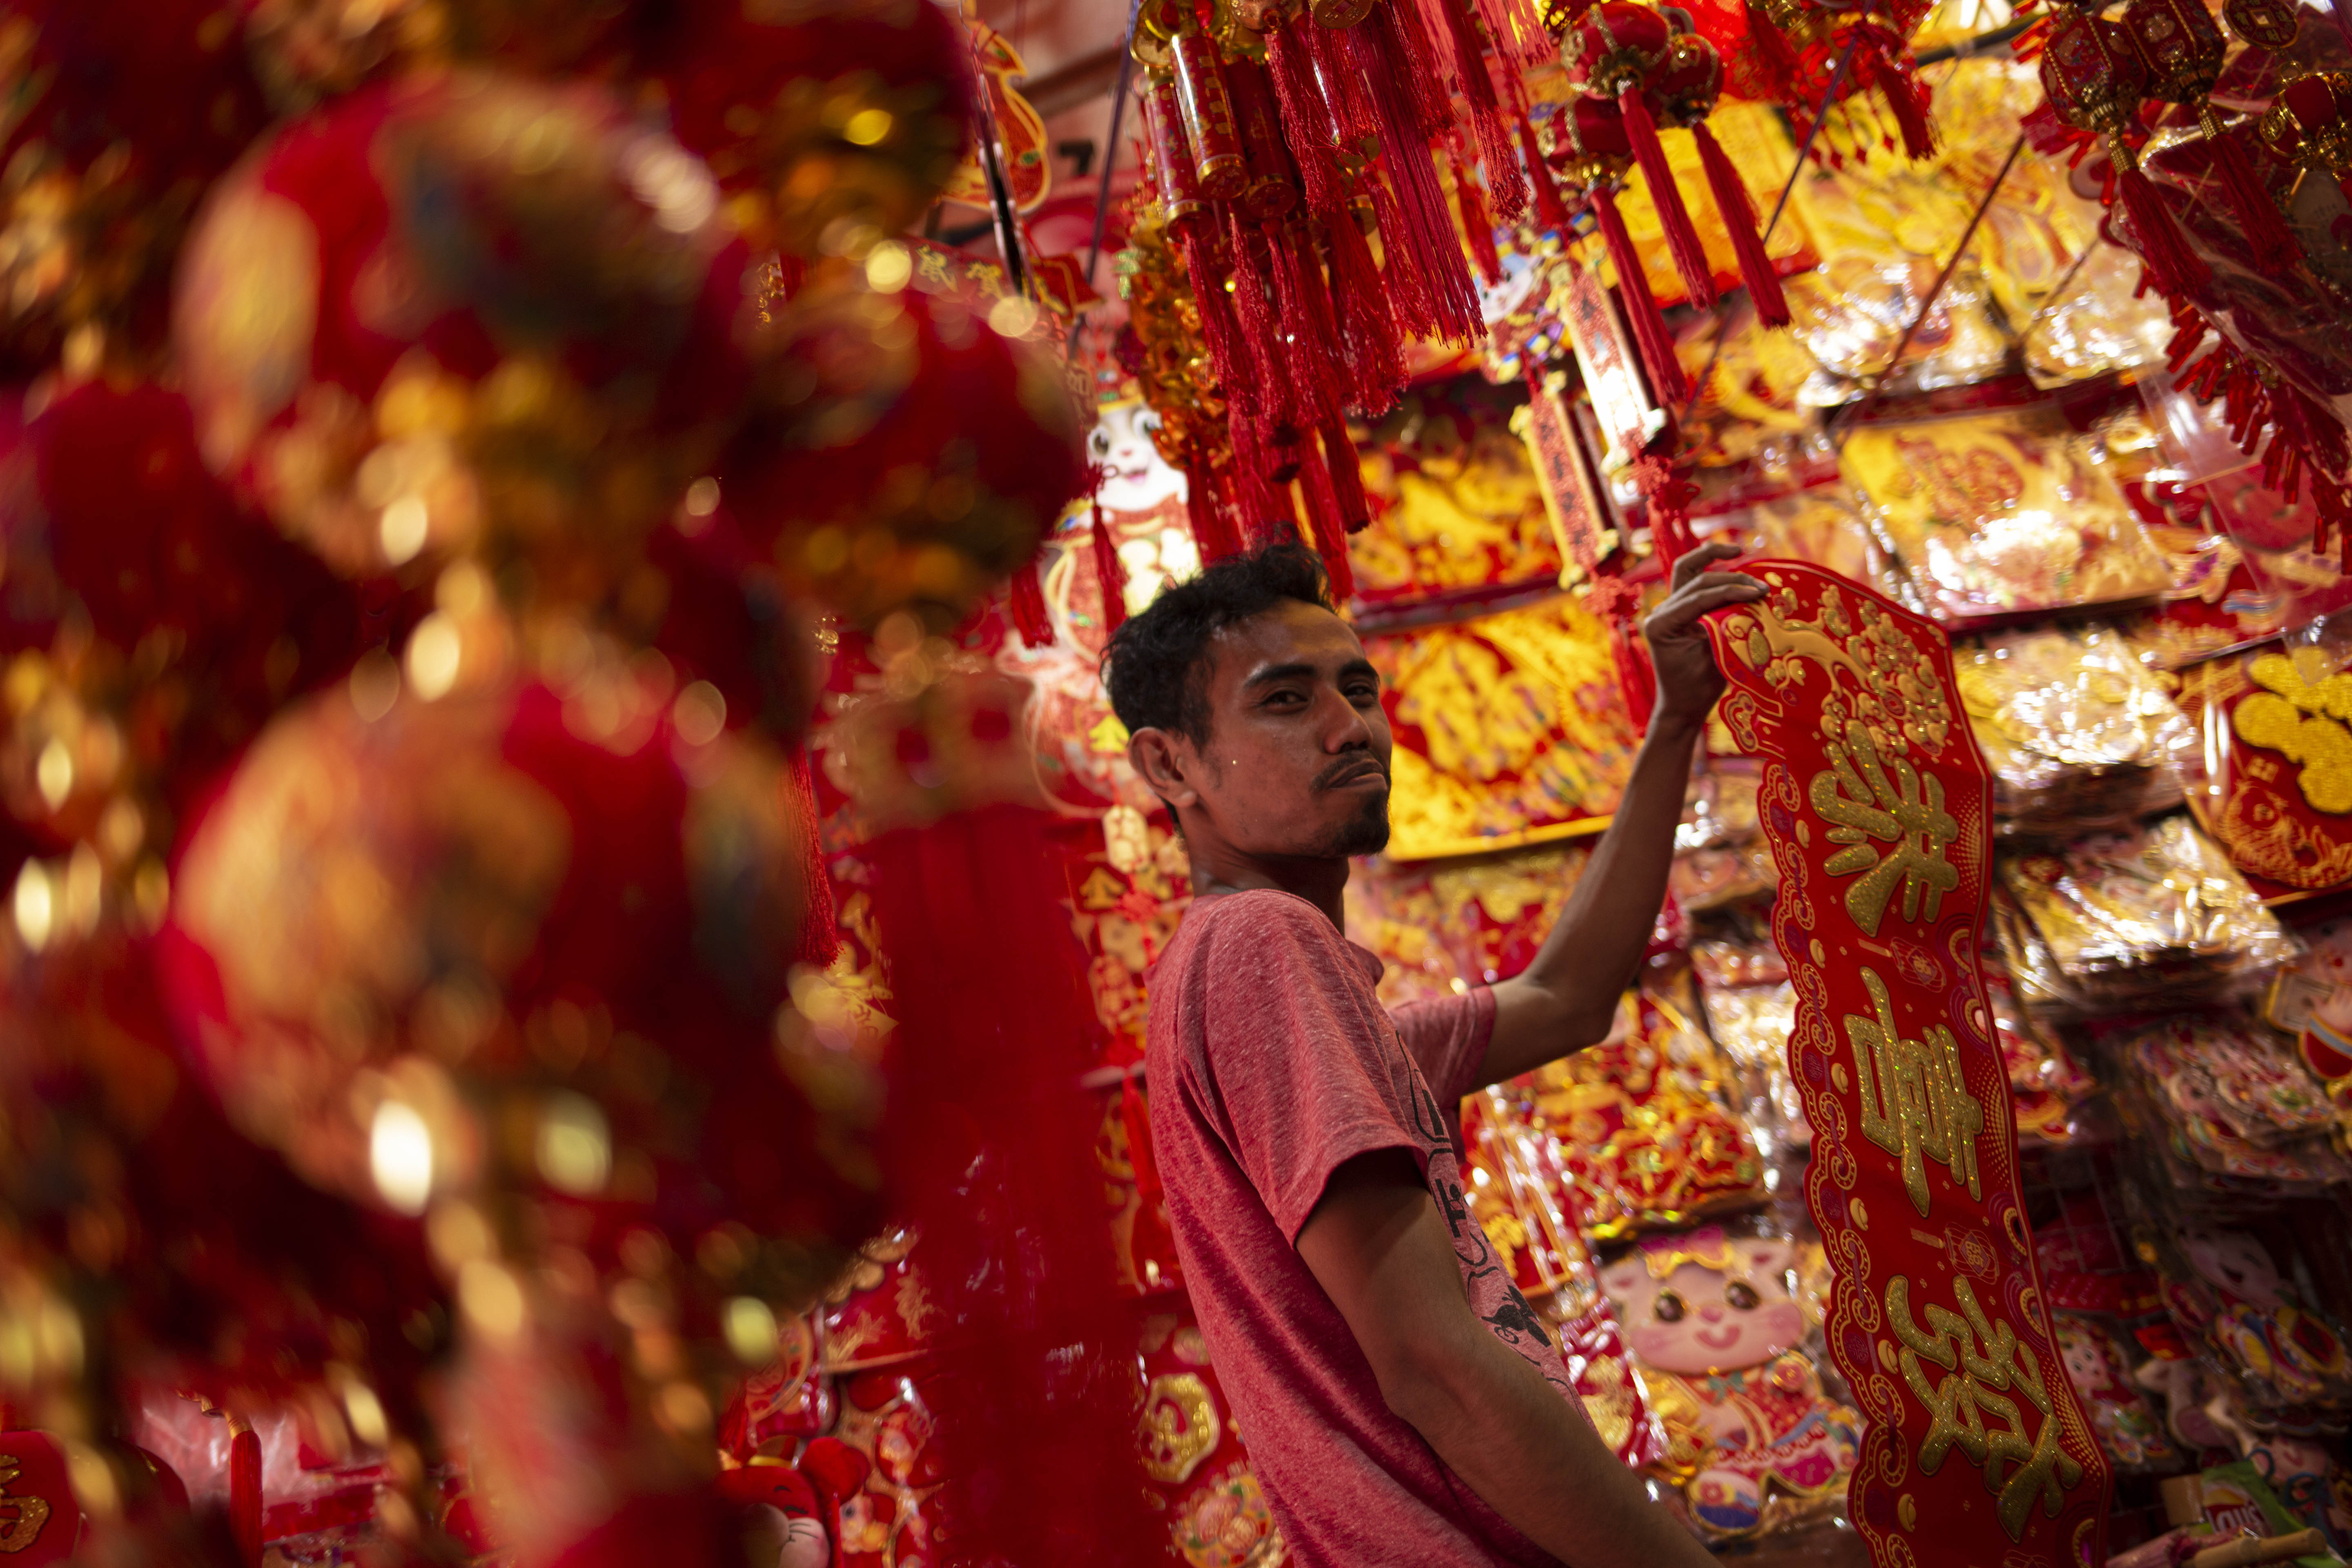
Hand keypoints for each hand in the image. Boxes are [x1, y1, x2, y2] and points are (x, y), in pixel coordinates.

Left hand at [1642, 540, 1763, 729]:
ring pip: (1688, 571)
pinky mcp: (1679, 611)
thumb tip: (1752, 601)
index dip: (1732, 591)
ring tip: (1740, 553)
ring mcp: (1668, 609)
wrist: (1682, 706)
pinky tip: (1732, 564)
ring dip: (1714, 560)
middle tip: (1761, 586)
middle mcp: (1660, 611)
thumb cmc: (1696, 690)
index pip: (1700, 597)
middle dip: (1730, 577)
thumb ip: (1728, 630)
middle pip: (1695, 578)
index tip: (1760, 592)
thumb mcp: (1715, 661)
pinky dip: (1712, 572)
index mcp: (1662, 624)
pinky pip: (1693, 583)